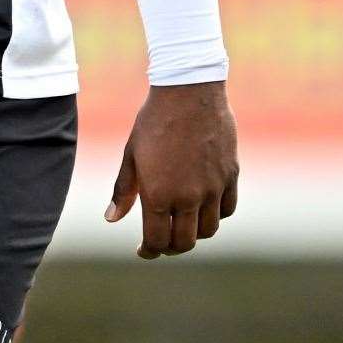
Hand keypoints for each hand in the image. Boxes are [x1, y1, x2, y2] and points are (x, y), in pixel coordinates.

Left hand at [105, 81, 237, 258]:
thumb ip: (123, 190)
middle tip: (162, 242)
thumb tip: (112, 219)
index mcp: (159, 194)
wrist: (189, 90)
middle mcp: (189, 197)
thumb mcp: (131, 154)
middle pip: (184, 243)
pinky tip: (203, 206)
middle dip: (170, 248)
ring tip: (182, 223)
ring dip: (194, 233)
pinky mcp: (231, 175)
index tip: (143, 250)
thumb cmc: (154, 121)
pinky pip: (227, 209)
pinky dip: (215, 215)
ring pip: (209, 230)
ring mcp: (213, 188)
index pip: (157, 242)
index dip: (149, 251)